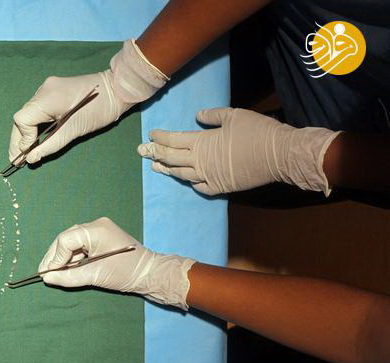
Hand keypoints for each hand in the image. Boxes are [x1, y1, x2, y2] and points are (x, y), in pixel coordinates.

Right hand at [9, 39, 166, 164]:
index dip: (22, 138)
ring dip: (26, 133)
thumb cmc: (98, 110)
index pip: (22, 119)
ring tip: (27, 151)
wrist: (116, 89)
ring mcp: (46, 88)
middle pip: (22, 117)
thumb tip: (30, 158)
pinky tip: (37, 137)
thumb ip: (50, 145)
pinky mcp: (52, 91)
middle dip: (19, 139)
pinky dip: (35, 124)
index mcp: (47, 98)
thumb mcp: (73, 131)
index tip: (29, 152)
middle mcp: (42, 90)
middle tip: (18, 160)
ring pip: (28, 114)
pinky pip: (37, 109)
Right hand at [39, 217, 194, 309]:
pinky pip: (80, 244)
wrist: (149, 273)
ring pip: (71, 242)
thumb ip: (69, 277)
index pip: (65, 240)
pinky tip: (69, 269)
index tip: (48, 274)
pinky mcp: (101, 237)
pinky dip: (73, 257)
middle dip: (55, 257)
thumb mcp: (95, 276)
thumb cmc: (125, 273)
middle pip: (66, 239)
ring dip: (63, 258)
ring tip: (57, 273)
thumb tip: (47, 278)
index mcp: (95, 230)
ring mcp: (99, 230)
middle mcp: (96, 225)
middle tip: (46, 273)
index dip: (55, 258)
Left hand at [137, 107, 340, 195]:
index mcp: (202, 142)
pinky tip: (186, 180)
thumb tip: (198, 115)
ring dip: (167, 170)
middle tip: (142, 151)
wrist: (279, 155)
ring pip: (182, 175)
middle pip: (172, 158)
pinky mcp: (221, 187)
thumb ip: (212, 116)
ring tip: (156, 168)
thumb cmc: (257, 131)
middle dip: (155, 153)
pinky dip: (191, 183)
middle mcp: (200, 161)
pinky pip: (200, 187)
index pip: (174, 140)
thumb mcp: (234, 115)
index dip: (160, 137)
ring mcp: (209, 177)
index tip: (151, 135)